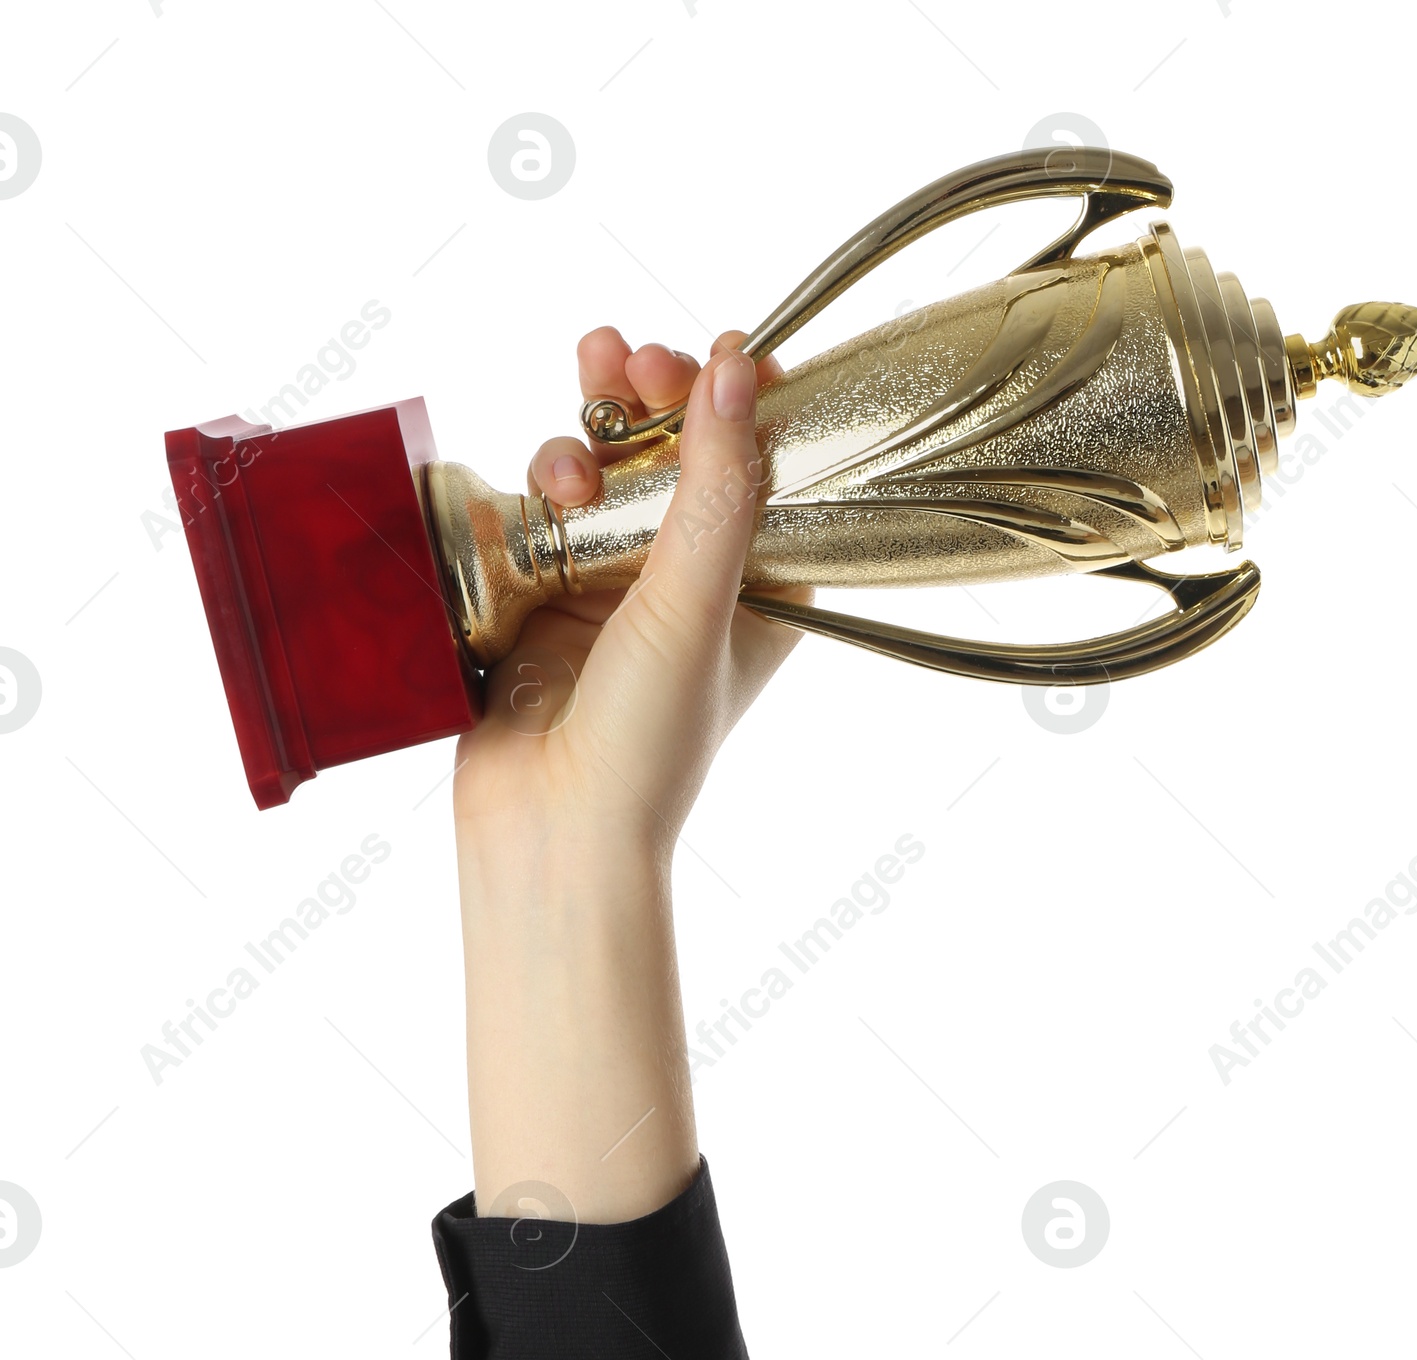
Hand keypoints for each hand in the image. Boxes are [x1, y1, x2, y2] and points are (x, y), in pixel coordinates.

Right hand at [454, 327, 804, 1220]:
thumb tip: (736, 366)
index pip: (762, 460)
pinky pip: (542, 508)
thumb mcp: (695, 601)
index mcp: (763, 585)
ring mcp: (616, 584)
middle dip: (643, 395)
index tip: (706, 356)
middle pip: (675, 447)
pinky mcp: (547, 594)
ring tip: (569, 469)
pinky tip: (536, 501)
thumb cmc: (646, 744)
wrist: (549, 830)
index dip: (736, 397)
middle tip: (618, 361)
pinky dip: (536, 490)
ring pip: (603, 467)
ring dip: (582, 444)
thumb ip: (717, 483)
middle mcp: (693, 578)